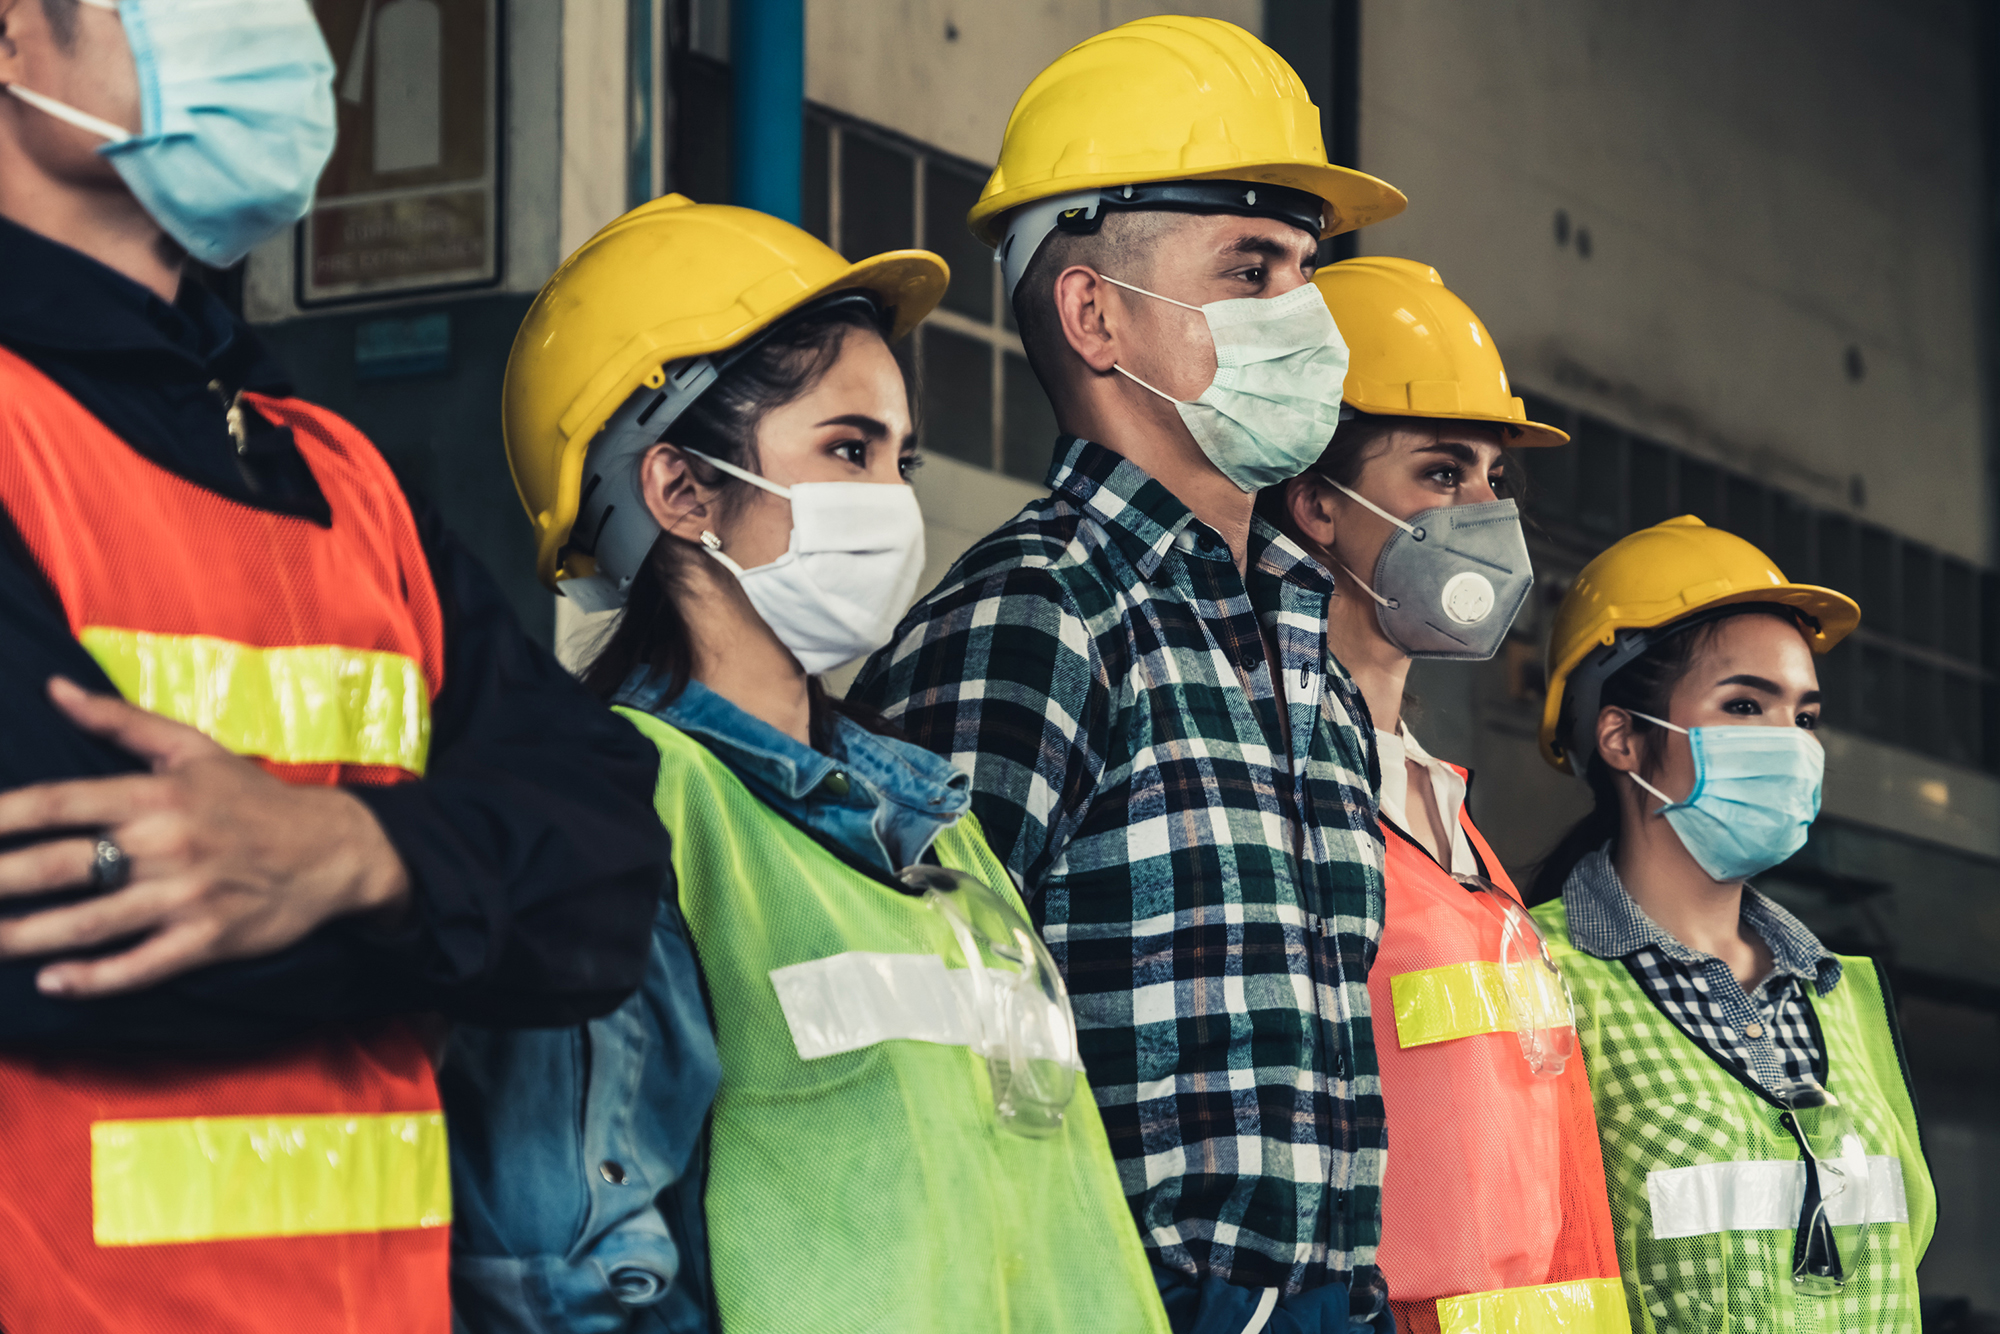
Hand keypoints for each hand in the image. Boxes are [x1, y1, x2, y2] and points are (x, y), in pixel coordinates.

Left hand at [0, 677, 411, 996]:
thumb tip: (55, 689)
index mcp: (158, 795)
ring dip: (25, 937)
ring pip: (89, 923)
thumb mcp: (194, 749)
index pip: (59, 803)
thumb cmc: (256, 797)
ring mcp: (186, 897)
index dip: (1, 817)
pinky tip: (53, 981)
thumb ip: (119, 721)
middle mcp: (166, 845)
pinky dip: (94, 978)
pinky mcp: (207, 940)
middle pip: (60, 867)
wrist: (334, 849)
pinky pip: (140, 965)